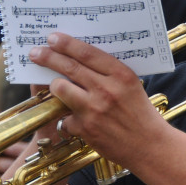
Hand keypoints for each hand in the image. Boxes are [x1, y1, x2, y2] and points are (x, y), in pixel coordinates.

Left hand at [28, 33, 165, 167]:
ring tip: (54, 85)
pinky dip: (67, 118)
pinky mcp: (86, 129)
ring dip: (54, 85)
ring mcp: (94, 110)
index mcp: (121, 75)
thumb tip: (81, 58)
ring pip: (61, 88)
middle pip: (70, 67)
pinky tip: (76, 119)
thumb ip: (109, 72)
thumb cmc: (141, 114)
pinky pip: (65, 117)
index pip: (87, 53)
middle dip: (48, 57)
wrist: (149, 146)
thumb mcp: (132, 85)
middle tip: (36, 53)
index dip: (67, 44)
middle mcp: (106, 89)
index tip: (53, 38)